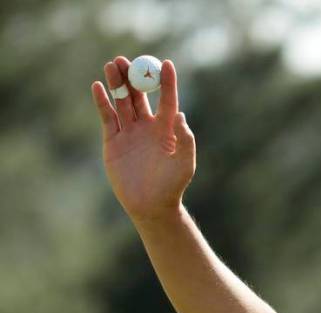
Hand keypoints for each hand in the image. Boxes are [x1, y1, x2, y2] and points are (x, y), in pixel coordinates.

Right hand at [91, 56, 195, 221]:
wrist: (150, 205)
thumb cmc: (172, 185)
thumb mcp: (185, 163)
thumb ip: (184, 140)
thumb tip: (179, 114)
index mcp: (167, 129)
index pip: (167, 100)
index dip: (166, 82)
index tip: (166, 64)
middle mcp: (148, 126)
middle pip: (139, 95)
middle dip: (133, 77)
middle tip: (126, 60)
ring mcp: (130, 132)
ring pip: (122, 102)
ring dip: (117, 83)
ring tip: (112, 65)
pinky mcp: (114, 140)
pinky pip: (107, 117)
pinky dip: (102, 102)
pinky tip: (98, 87)